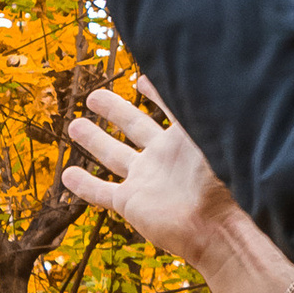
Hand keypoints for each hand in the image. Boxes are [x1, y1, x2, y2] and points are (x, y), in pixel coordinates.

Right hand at [66, 81, 293, 292]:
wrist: (220, 228)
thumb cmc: (226, 182)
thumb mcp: (216, 133)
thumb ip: (210, 105)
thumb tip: (211, 64)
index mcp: (185, 139)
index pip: (170, 107)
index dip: (157, 91)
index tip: (141, 77)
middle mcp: (163, 158)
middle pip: (133, 127)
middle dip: (114, 110)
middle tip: (95, 96)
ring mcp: (146, 181)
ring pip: (113, 156)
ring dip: (94, 141)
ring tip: (74, 125)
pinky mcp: (132, 204)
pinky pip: (102, 192)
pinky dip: (84, 185)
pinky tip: (66, 176)